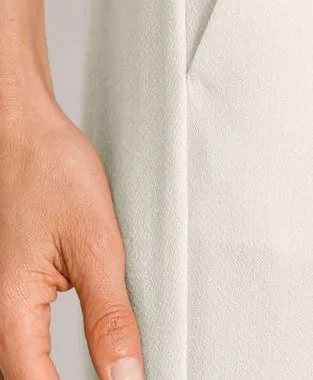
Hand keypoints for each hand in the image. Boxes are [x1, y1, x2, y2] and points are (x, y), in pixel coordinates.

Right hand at [0, 80, 143, 379]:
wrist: (23, 132)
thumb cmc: (49, 170)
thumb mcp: (95, 243)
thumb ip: (109, 315)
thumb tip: (126, 374)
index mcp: (9, 310)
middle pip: (26, 378)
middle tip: (119, 374)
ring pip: (23, 362)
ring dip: (54, 372)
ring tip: (108, 367)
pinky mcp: (7, 289)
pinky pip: (22, 340)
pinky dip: (47, 356)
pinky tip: (74, 357)